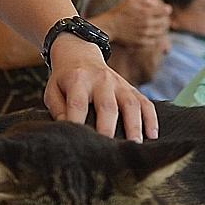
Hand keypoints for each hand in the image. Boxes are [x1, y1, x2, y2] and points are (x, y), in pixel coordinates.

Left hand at [44, 36, 158, 140]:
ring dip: (134, 126)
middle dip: (109, 128)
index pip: (78, 103)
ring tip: (135, 145)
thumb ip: (57, 109)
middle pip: (107, 106)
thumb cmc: (64, 79)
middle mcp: (101, 81)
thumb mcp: (53, 90)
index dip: (77, 122)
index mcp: (78, 80)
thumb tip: (66, 128)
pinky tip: (152, 135)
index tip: (79, 141)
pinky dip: (151, 119)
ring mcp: (119, 84)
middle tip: (109, 149)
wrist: (80, 54)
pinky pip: (145, 102)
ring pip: (130, 104)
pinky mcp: (131, 88)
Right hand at [99, 0, 169, 47]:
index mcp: (146, 13)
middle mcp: (147, 24)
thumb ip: (146, 1)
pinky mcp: (141, 43)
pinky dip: (154, 38)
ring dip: (160, 30)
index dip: (166, 10)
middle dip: (164, 20)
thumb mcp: (131, 0)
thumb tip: (159, 4)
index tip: (163, 10)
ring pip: (161, 33)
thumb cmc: (119, 12)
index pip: (165, 12)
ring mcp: (144, 34)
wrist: (108, 26)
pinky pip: (154, 41)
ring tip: (154, 26)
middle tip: (159, 19)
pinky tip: (149, 34)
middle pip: (165, 23)